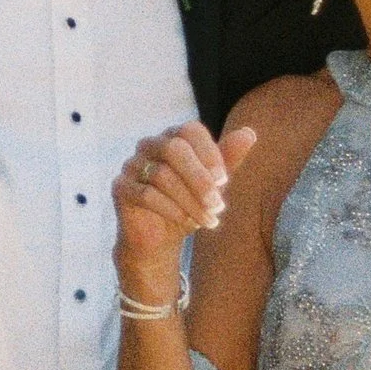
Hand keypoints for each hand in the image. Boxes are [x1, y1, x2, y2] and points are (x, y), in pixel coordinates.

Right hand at [111, 120, 259, 308]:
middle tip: (219, 205)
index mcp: (173, 137)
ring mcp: (131, 165)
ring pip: (161, 175)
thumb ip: (228, 158)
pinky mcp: (120, 187)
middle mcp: (149, 145)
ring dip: (190, 201)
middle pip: (173, 148)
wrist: (160, 239)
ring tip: (209, 220)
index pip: (190, 130)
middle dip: (200, 179)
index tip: (225, 180)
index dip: (210, 153)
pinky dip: (172, 210)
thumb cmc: (189, 204)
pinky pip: (145, 194)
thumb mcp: (214, 183)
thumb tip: (249, 133)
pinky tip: (188, 223)